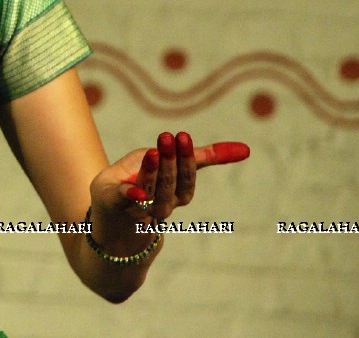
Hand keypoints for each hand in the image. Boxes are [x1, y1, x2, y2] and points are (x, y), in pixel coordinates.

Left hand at [88, 134, 248, 250]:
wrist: (111, 223)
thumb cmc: (144, 182)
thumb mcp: (169, 161)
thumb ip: (203, 156)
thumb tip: (247, 149)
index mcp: (174, 194)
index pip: (187, 179)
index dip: (189, 161)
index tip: (183, 136)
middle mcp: (160, 205)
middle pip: (170, 187)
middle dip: (171, 164)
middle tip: (168, 137)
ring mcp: (137, 209)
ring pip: (149, 194)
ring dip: (151, 173)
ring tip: (152, 152)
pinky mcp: (114, 206)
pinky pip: (122, 201)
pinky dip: (129, 195)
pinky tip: (134, 191)